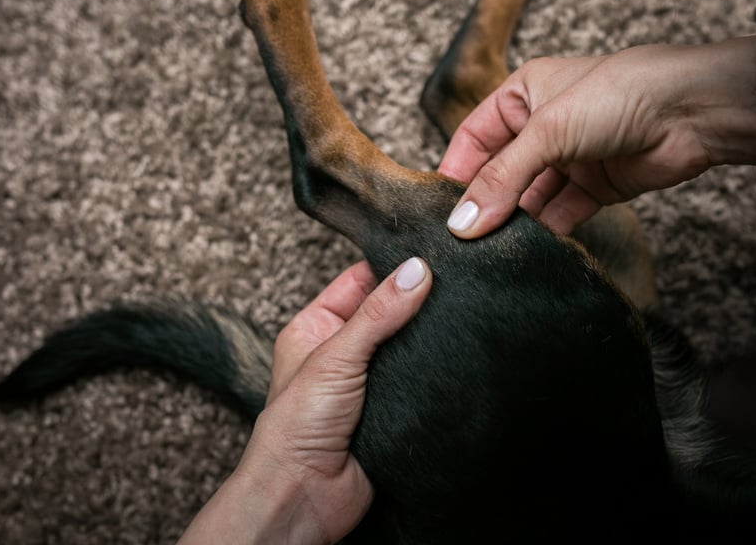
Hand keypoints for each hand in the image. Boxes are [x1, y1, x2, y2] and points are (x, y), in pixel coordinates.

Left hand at [179, 257, 431, 544]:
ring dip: (429, 341)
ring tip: (461, 319)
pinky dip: (436, 375)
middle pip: (389, 312)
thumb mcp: (335, 357)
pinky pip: (422, 382)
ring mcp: (369, 381)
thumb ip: (378, 314)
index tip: (429, 258)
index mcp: (317, 327)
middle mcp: (343, 351)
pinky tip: (456, 360)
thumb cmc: (294, 429)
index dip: (392, 268)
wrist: (304, 497)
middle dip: (417, 304)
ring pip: (409, 347)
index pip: (360, 281)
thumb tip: (415, 271)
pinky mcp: (394, 409)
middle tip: (454, 286)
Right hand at [439, 46, 712, 236]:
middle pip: (500, 172)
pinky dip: (546, 232)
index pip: (473, 137)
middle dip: (485, 203)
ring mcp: (570, 158)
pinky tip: (531, 250)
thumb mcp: (548, 131)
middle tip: (462, 239)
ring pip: (529, 198)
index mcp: (522, 95)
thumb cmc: (622, 92)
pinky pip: (560, 214)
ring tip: (492, 251)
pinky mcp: (595, 187)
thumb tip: (463, 221)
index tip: (438, 209)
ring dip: (514, 222)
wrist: (694, 111)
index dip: (456, 171)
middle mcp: (543, 126)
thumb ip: (503, 178)